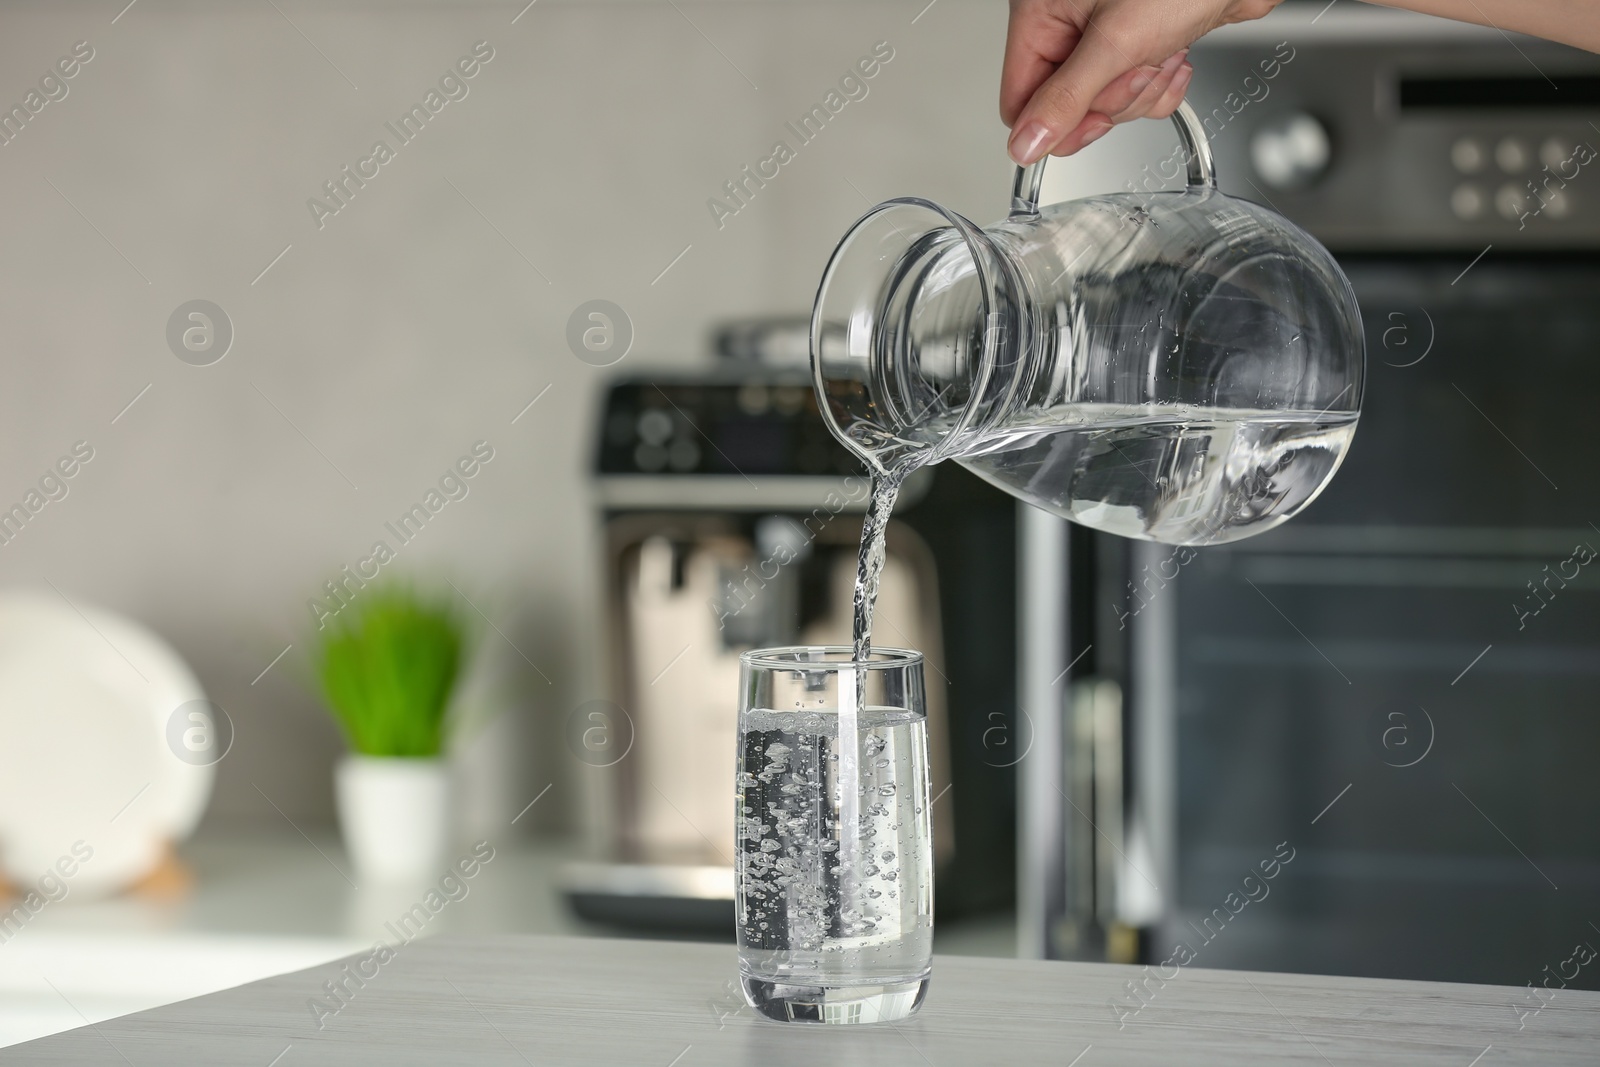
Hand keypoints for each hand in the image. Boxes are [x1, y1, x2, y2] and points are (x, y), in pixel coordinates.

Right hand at [1001, 0, 1284, 163]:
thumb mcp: (1115, 42)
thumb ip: (1067, 99)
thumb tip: (1025, 144)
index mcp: (1041, 13)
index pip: (1021, 99)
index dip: (1055, 122)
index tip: (1090, 119)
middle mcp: (1068, 25)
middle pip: (1069, 107)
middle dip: (1112, 97)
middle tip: (1135, 64)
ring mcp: (1103, 38)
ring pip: (1106, 105)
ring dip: (1143, 89)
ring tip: (1160, 48)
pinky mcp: (1136, 46)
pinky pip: (1137, 95)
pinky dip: (1161, 84)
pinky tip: (1173, 52)